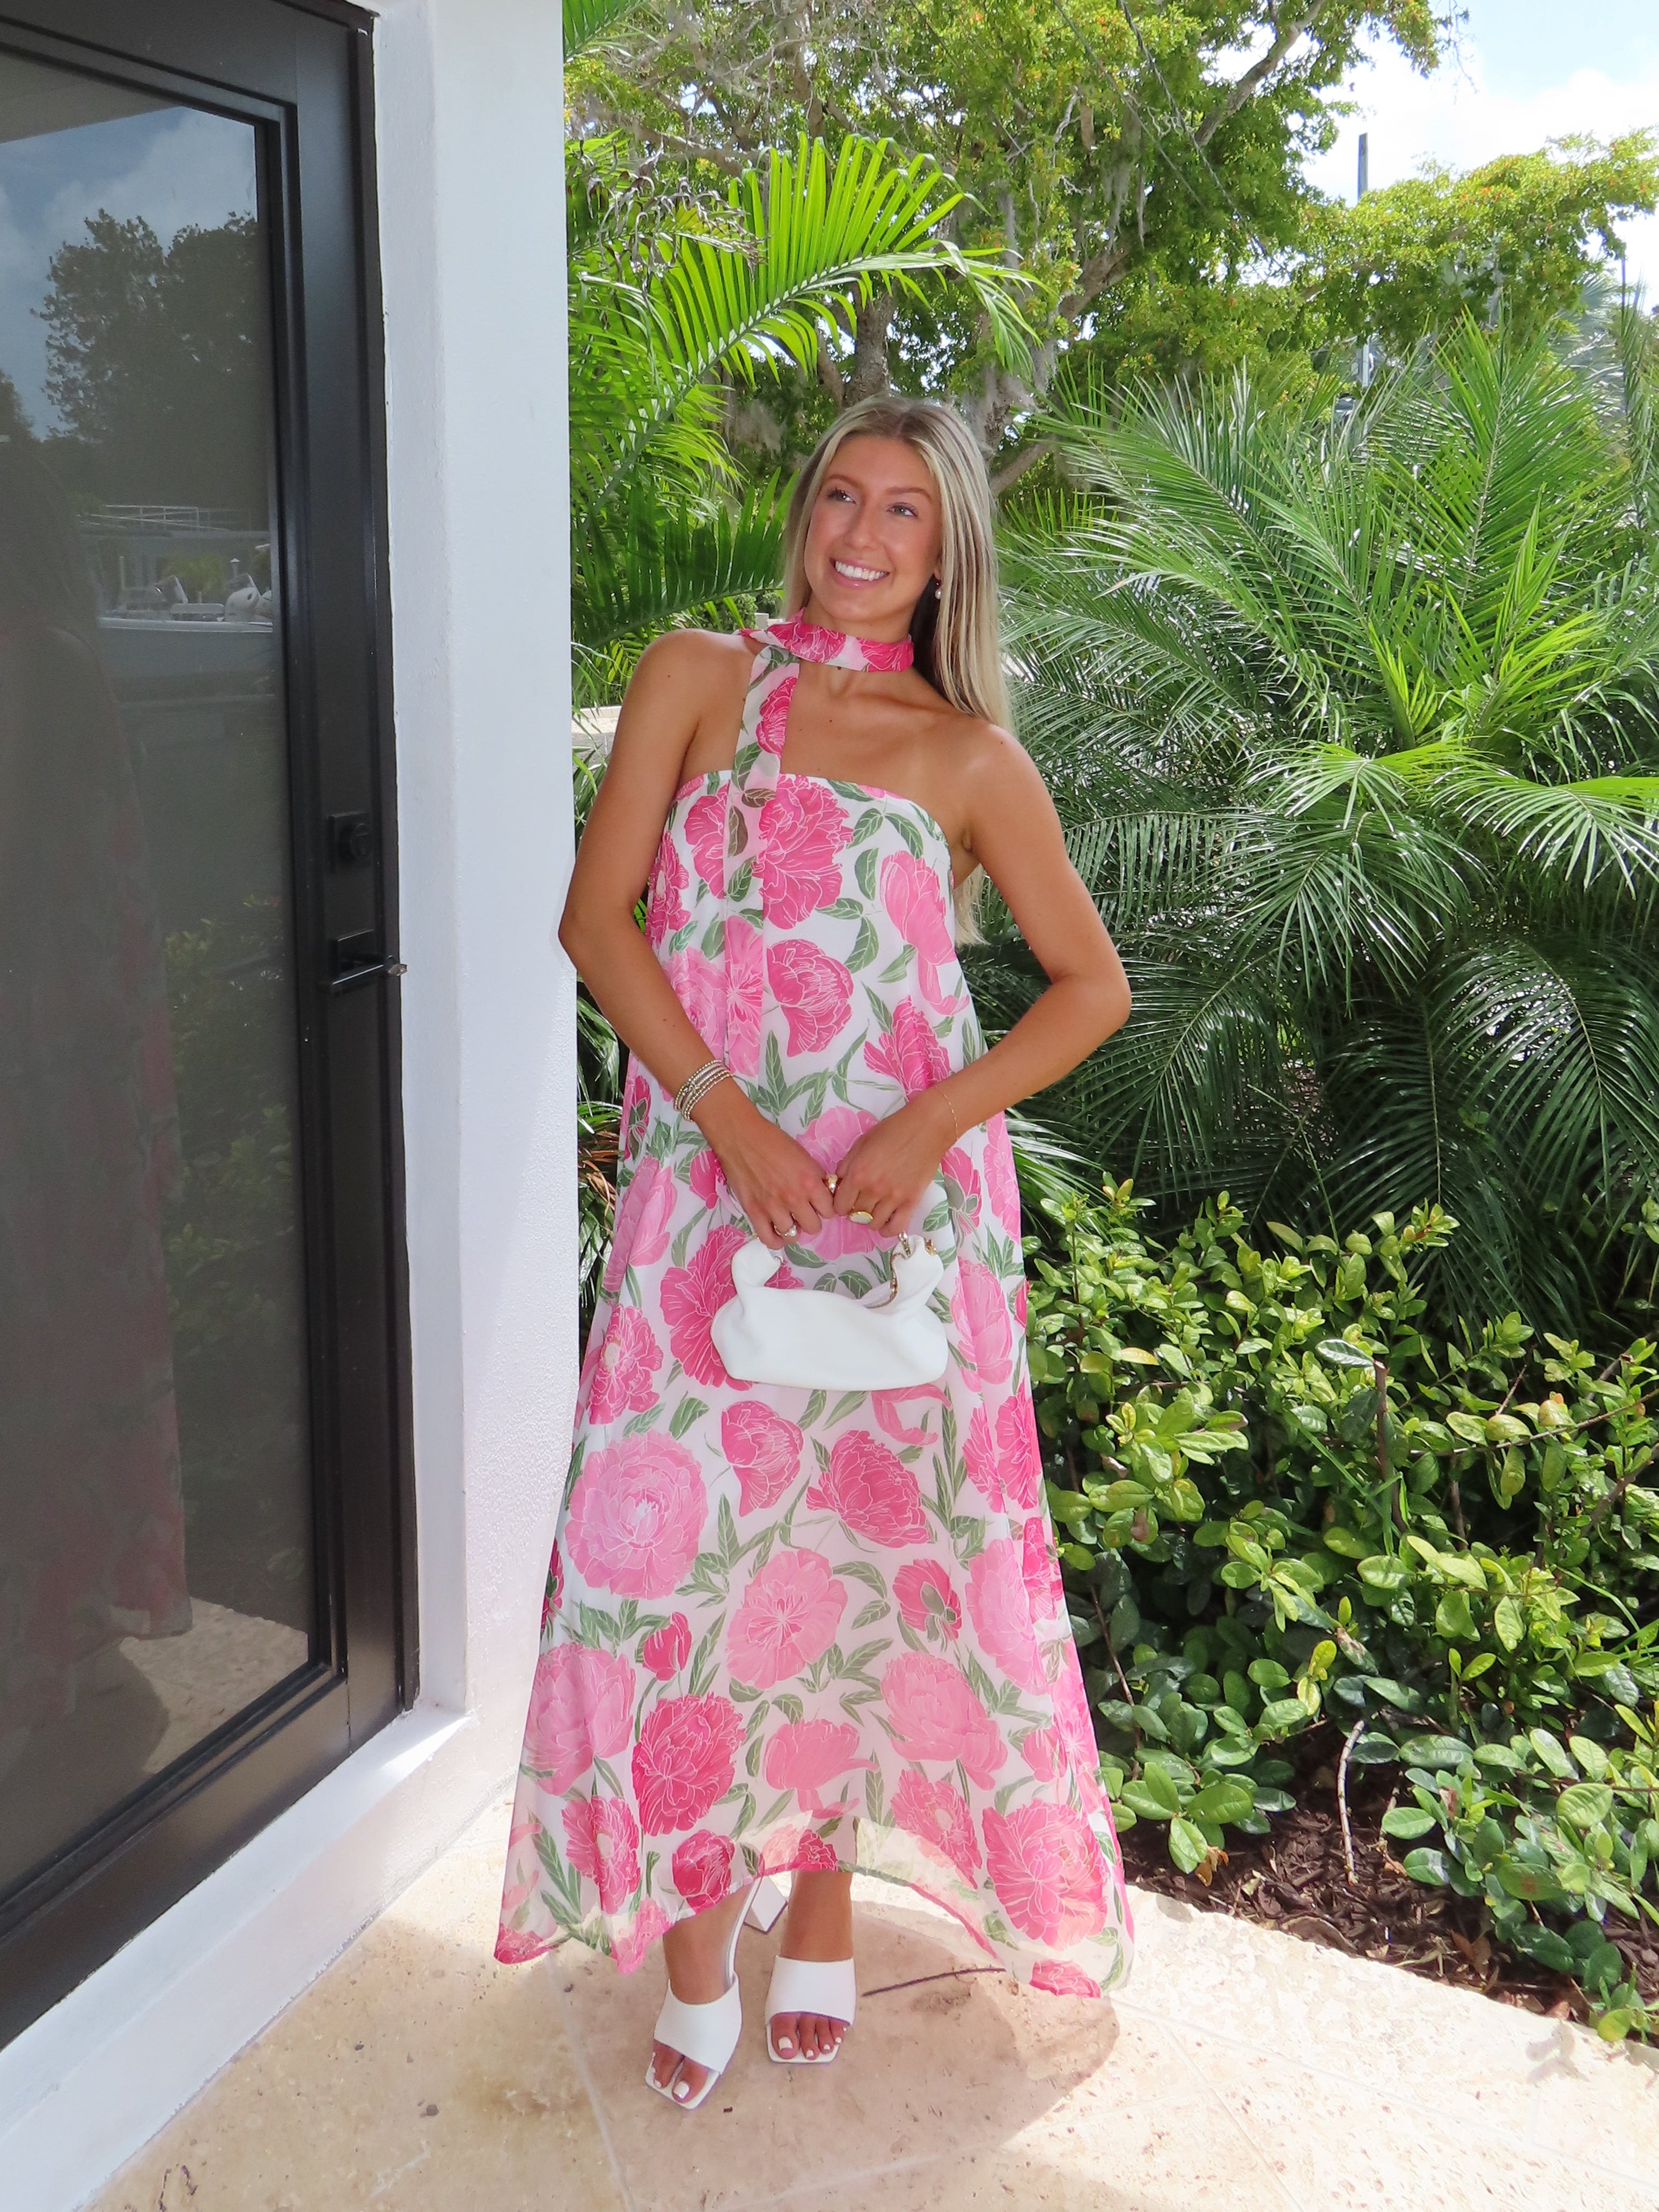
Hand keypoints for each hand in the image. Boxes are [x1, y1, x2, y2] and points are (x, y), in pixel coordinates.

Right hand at [692, 1085, 835, 1249]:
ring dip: (793, 1228)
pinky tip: (777, 1233)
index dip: (825, 1207)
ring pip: (792, 1235)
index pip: (829, 1211)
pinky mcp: (755, 1212)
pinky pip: (769, 1239)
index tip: (819, 1204)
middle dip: (811, 1219)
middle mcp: (794, 1198)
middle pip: (814, 1227)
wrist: (741, 1137)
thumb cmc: (773, 1141)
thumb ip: (815, 1177)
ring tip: (788, 1219)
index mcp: (810, 1182)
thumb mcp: (803, 1156)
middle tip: (804, 1211)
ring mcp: (773, 1208)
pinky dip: (776, 1240)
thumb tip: (824, 1193)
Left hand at [831, 1096, 951, 1234]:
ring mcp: (893, 1198)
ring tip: (875, 1209)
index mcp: (858, 1174)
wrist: (925, 1129)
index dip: (841, 1204)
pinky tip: (886, 1222)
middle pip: (856, 1215)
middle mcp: (873, 1190)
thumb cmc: (892, 1131)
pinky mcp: (911, 1202)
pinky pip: (896, 1228)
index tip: (846, 1199)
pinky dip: (888, 1230)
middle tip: (862, 1201)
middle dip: (855, 1210)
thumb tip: (838, 1183)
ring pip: (873, 1224)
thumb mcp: (861, 1142)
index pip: (840, 1205)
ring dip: (871, 1220)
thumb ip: (847, 1165)